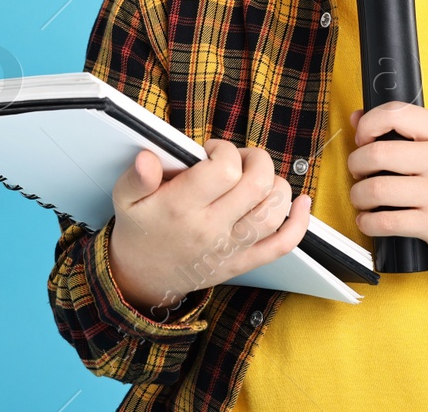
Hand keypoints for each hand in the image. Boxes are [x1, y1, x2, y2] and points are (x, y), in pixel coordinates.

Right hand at [107, 139, 312, 315]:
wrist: (143, 277)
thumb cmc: (139, 229)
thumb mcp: (126, 199)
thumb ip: (136, 177)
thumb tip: (147, 158)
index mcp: (182, 208)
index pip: (224, 170)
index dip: (225, 150)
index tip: (212, 151)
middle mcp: (211, 229)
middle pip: (257, 185)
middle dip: (256, 160)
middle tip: (239, 159)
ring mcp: (231, 249)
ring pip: (274, 211)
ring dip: (276, 184)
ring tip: (257, 176)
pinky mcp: (244, 263)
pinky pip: (282, 246)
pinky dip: (299, 224)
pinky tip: (302, 203)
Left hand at [347, 102, 427, 259]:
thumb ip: (399, 128)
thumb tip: (356, 117)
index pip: (395, 113)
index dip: (368, 124)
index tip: (362, 138)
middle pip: (377, 154)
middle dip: (356, 164)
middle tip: (358, 171)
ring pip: (376, 190)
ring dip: (358, 195)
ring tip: (362, 197)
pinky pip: (385, 222)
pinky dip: (367, 222)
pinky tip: (368, 219)